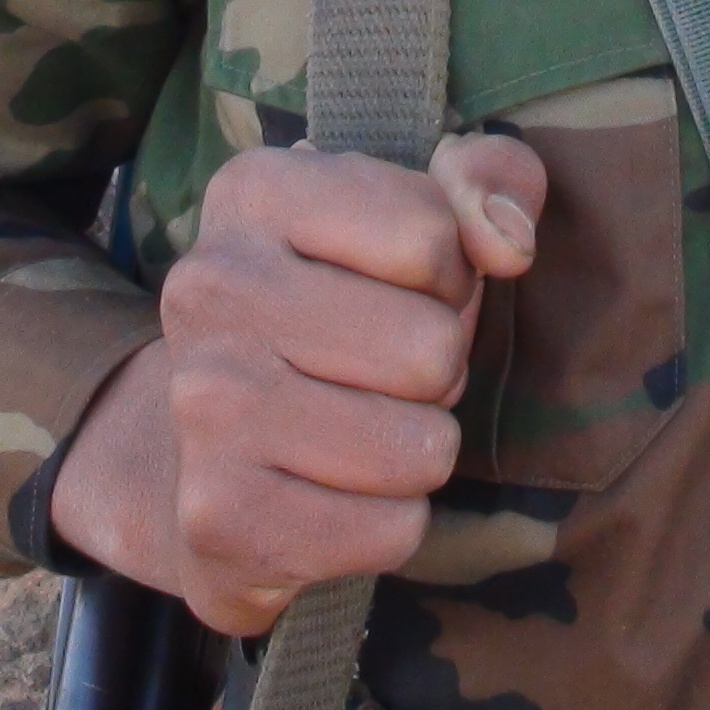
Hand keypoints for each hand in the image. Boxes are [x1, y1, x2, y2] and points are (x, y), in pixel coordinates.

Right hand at [46, 132, 547, 635]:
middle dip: (433, 371)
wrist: (204, 450)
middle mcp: (210, 288)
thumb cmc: (346, 314)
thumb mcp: (421, 214)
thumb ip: (493, 180)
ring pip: (420, 447)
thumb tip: (507, 242)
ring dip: (416, 449)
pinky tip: (331, 495)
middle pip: (431, 349)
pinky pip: (393, 530)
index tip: (396, 289)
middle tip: (376, 375)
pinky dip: (389, 524)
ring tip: (356, 430)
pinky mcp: (217, 514)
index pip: (432, 237)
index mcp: (256, 192)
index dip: (447, 277)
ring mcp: (202, 404)